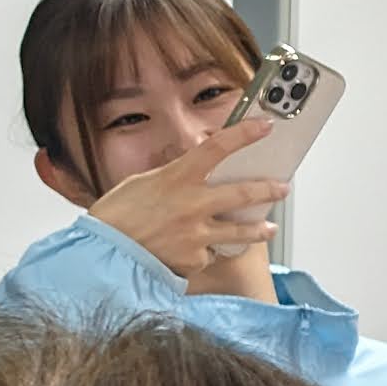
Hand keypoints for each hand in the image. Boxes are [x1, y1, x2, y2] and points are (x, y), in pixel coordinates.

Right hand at [86, 111, 286, 286]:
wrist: (104, 255)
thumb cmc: (116, 217)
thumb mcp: (142, 184)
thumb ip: (172, 179)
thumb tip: (191, 175)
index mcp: (176, 178)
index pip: (217, 148)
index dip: (244, 134)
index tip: (265, 126)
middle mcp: (192, 204)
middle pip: (242, 193)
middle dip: (267, 189)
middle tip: (282, 187)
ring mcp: (197, 234)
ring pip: (240, 231)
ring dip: (258, 230)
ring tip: (268, 229)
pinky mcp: (195, 259)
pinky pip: (208, 254)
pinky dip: (202, 252)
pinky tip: (188, 252)